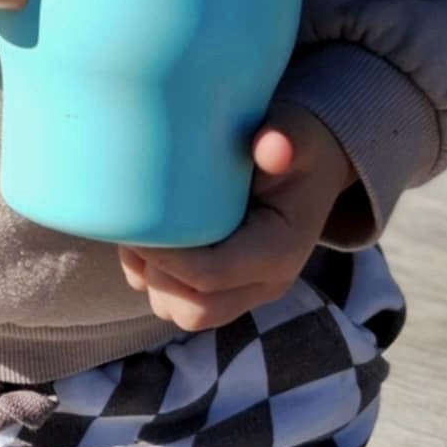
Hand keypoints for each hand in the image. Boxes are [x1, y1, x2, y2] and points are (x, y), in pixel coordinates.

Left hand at [119, 103, 358, 332]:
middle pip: (196, 311)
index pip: (212, 276)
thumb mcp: (295, 133)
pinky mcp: (224, 289)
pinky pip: (176, 303)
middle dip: (156, 277)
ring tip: (140, 233)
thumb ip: (283, 137)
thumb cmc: (297, 145)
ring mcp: (244, 292)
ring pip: (181, 312)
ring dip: (151, 279)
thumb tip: (272, 146)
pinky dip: (152, 279)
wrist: (311, 166)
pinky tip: (148, 238)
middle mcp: (263, 283)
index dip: (165, 258)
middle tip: (137, 232)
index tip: (135, 226)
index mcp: (279, 253)